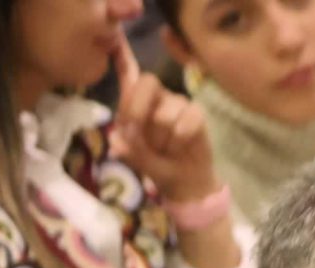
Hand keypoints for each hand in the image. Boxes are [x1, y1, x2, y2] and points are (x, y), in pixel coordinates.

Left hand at [108, 37, 220, 206]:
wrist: (185, 183)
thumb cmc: (157, 165)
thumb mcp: (136, 159)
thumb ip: (127, 150)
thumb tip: (117, 142)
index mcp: (138, 102)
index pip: (130, 75)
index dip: (124, 57)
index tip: (117, 39)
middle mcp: (159, 97)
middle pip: (147, 83)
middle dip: (138, 111)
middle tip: (139, 136)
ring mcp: (179, 104)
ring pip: (164, 113)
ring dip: (162, 139)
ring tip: (165, 149)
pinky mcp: (198, 116)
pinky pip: (186, 123)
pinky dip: (178, 141)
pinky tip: (179, 149)